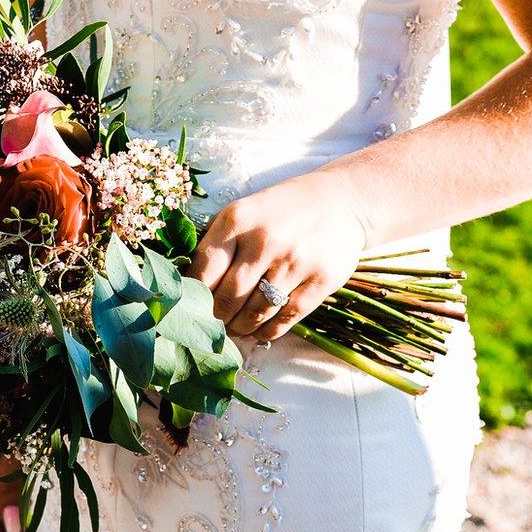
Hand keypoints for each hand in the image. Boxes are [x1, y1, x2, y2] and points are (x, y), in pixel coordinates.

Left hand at [188, 172, 366, 341]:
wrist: (341, 200)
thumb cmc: (281, 210)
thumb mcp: (245, 211)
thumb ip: (219, 243)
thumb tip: (190, 286)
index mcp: (238, 219)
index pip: (204, 270)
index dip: (193, 295)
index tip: (191, 306)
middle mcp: (266, 240)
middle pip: (228, 297)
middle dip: (216, 317)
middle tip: (212, 323)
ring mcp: (295, 261)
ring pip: (256, 312)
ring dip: (240, 327)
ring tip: (234, 328)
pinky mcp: (321, 280)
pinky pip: (287, 317)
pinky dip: (268, 331)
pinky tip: (259, 330)